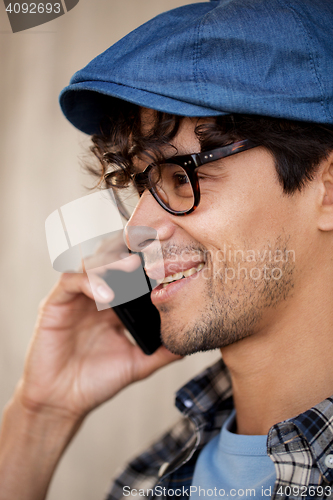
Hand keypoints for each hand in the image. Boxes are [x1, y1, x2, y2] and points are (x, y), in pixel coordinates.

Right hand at [18, 253, 179, 421]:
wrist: (63, 402)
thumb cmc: (96, 381)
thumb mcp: (137, 363)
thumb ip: (162, 352)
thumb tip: (189, 344)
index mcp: (114, 305)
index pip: (130, 274)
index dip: (146, 263)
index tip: (167, 259)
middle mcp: (94, 296)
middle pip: (111, 260)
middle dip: (129, 253)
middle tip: (150, 251)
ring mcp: (75, 298)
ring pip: (91, 264)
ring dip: (111, 262)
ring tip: (132, 266)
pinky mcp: (55, 304)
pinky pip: (70, 282)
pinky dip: (89, 282)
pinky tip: (106, 294)